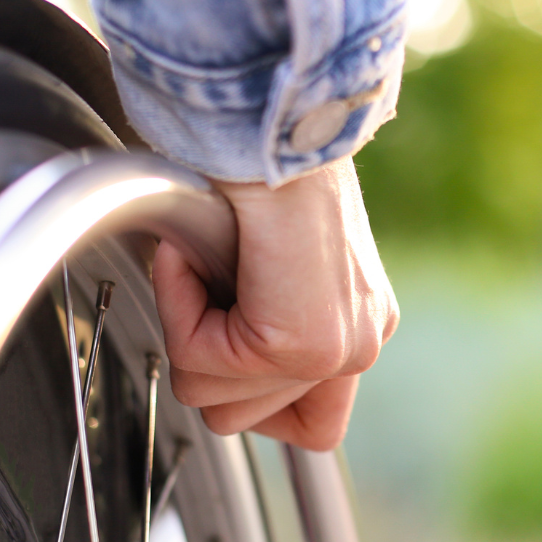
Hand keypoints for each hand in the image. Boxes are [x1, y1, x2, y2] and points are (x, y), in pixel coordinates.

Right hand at [153, 158, 398, 450]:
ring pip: (215, 404)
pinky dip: (180, 305)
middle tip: (210, 282)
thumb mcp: (263, 260)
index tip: (223, 327)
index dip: (243, 390)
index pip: (311, 426)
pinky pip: (200, 364)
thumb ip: (254, 320)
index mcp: (359, 325)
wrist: (264, 115)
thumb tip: (202, 364)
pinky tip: (197, 253)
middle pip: (245, 421)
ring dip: (188, 328)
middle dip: (204, 359)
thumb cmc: (251, 164)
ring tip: (208, 261)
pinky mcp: (301, 342)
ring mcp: (339, 348)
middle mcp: (361, 342)